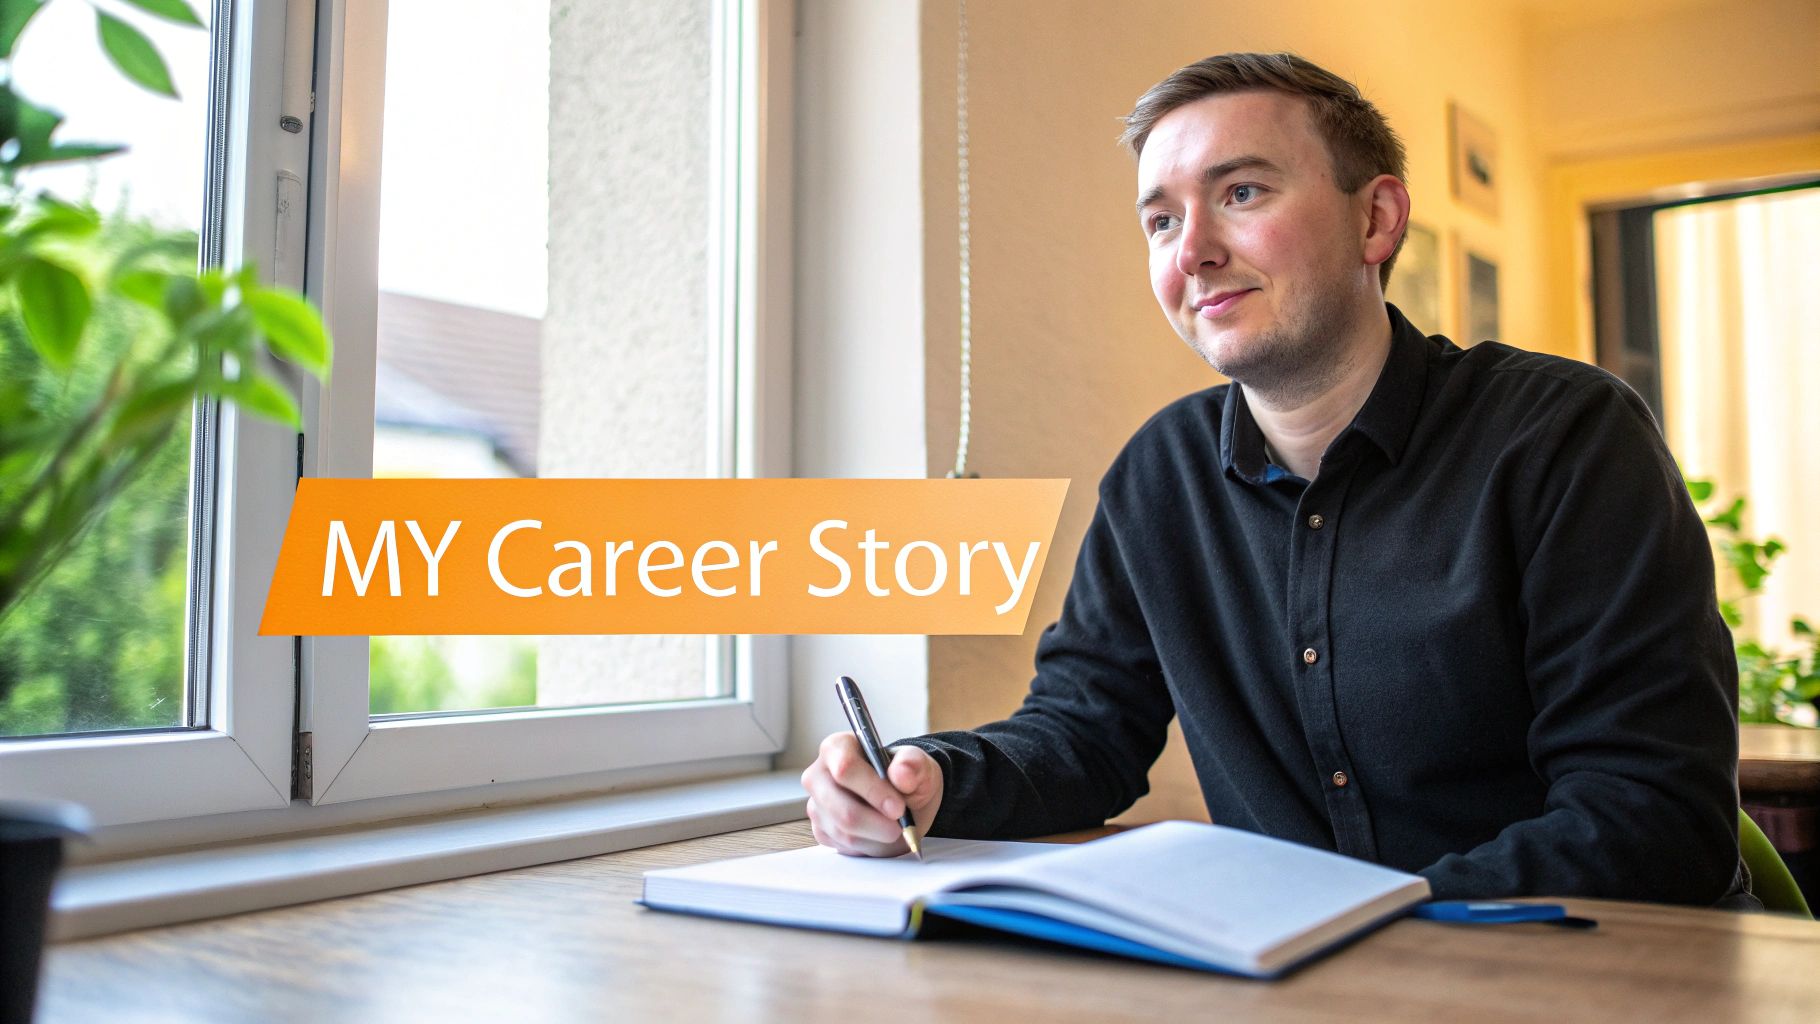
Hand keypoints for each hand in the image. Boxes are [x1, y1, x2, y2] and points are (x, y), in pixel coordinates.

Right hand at [801, 731, 943, 856]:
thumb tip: (901, 773)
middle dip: (876, 822)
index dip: (873, 790)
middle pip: (841, 808)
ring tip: (894, 827)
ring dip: (876, 835)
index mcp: (837, 748)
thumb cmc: (906, 779)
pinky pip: (843, 846)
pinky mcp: (820, 831)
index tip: (898, 807)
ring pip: (844, 832)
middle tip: (900, 825)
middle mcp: (819, 775)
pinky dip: (868, 844)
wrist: (904, 803)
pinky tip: (878, 833)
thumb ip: (913, 764)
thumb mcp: (919, 766)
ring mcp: (816, 805)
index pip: (846, 768)